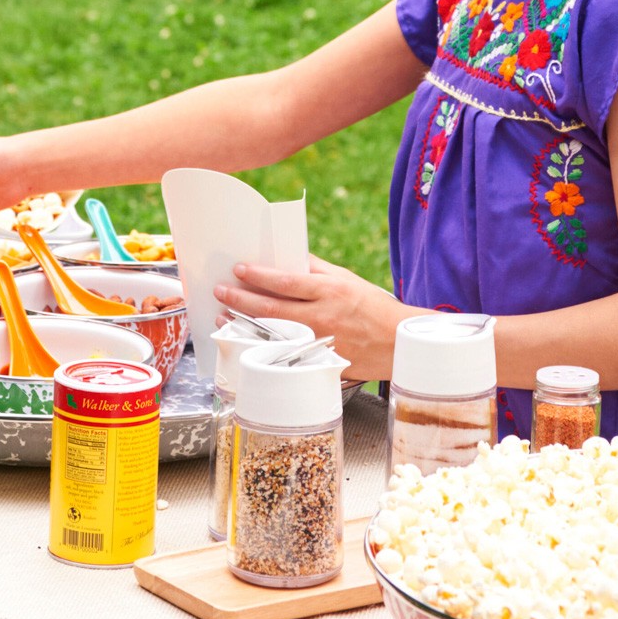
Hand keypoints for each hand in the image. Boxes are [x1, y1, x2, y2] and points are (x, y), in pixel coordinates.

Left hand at [213, 254, 414, 381]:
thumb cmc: (373, 307)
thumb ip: (316, 268)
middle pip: (272, 308)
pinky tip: (246, 342)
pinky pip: (284, 354)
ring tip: (223, 316)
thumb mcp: (346, 279)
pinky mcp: (318, 362)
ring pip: (272, 334)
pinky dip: (262, 347)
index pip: (286, 281)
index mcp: (329, 291)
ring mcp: (318, 343)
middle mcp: (321, 317)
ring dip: (244, 325)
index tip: (239, 269)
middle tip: (220, 291)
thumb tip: (289, 257)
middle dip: (241, 299)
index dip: (258, 275)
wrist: (397, 343)